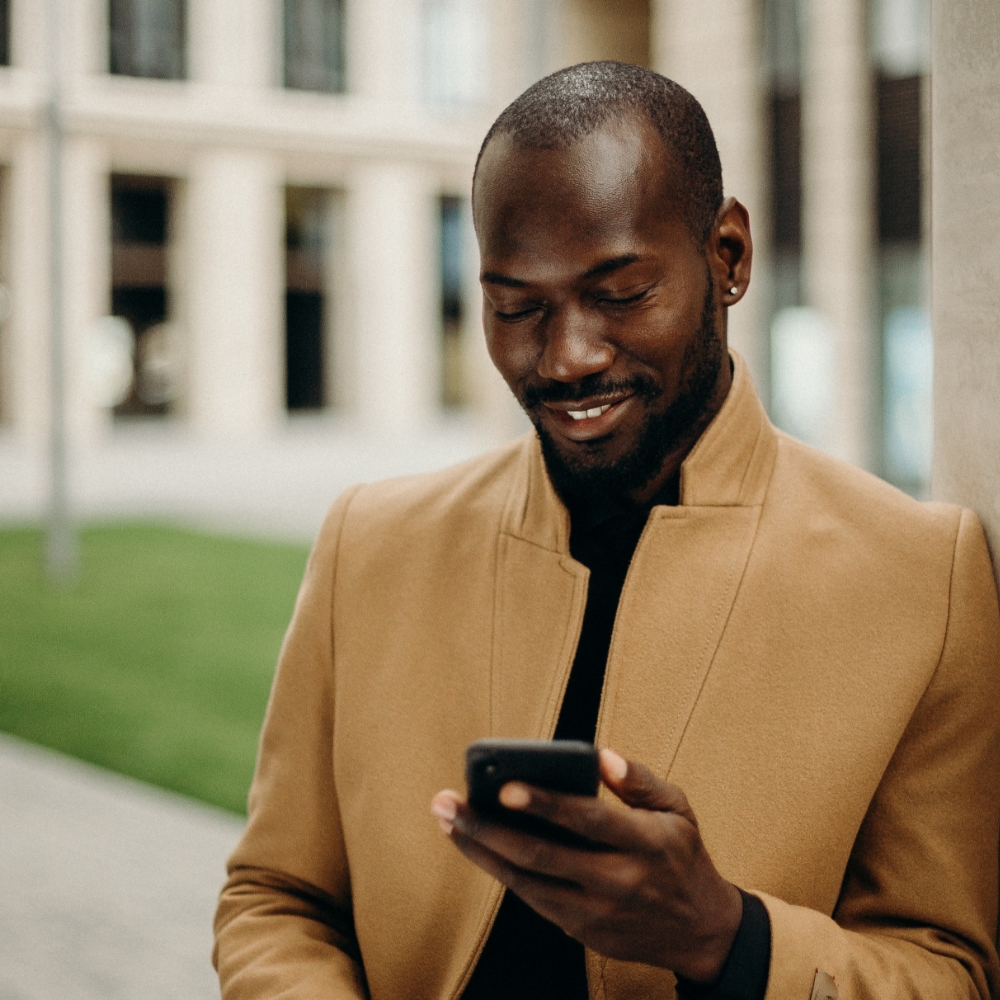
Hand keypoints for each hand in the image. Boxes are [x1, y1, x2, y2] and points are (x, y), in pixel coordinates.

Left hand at [431, 750, 741, 983]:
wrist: (701, 932)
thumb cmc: (682, 856)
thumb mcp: (678, 809)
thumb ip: (639, 780)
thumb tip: (600, 757)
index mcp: (643, 843)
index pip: (588, 820)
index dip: (545, 804)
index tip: (505, 786)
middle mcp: (617, 881)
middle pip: (541, 855)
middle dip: (488, 828)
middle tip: (448, 802)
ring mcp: (596, 912)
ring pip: (526, 882)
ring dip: (481, 851)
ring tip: (448, 821)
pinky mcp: (582, 930)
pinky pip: (533, 898)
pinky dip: (502, 871)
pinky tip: (477, 845)